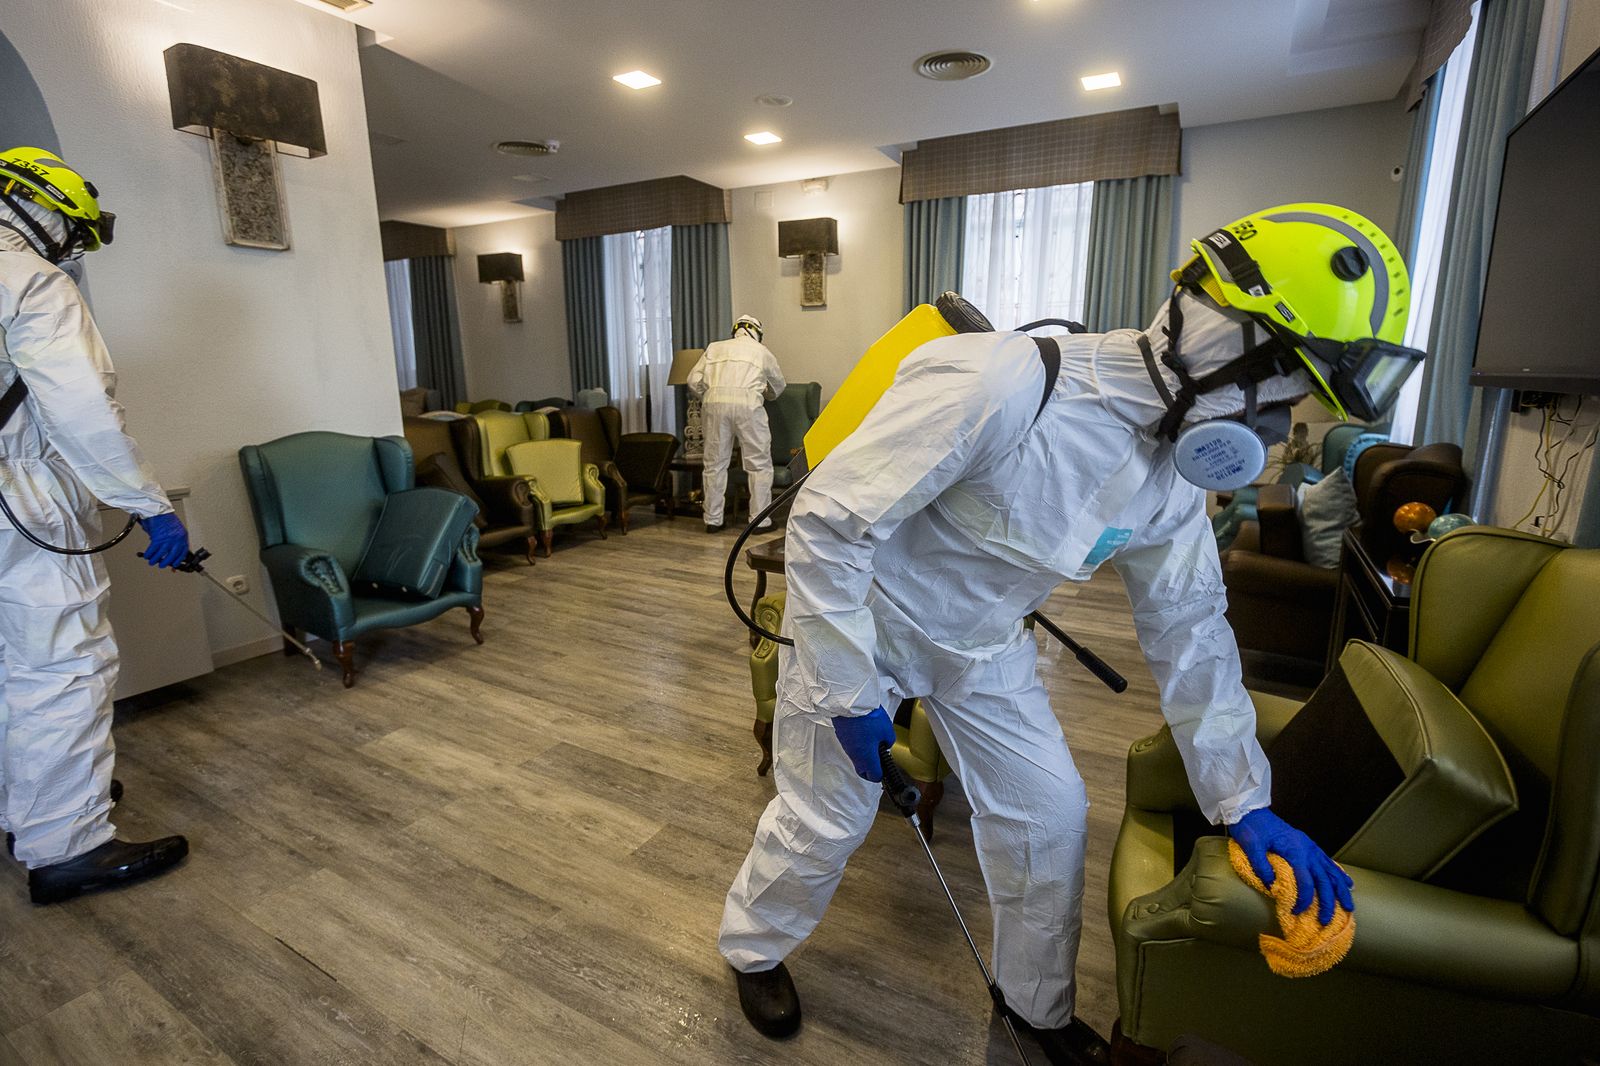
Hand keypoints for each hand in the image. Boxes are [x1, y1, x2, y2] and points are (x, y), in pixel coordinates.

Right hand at [137, 512, 188, 568]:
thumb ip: (175, 539)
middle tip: (162, 565)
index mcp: (183, 536)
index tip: (175, 564)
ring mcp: (167, 539)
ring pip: (161, 554)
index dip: (178, 559)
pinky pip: (153, 550)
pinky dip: (149, 554)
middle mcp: (177, 539)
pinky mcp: (157, 539)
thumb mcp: (176, 528)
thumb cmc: (166, 517)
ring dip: (156, 559)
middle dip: (166, 562)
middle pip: (173, 555)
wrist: (159, 510)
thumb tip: (170, 549)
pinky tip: (147, 555)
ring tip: (152, 562)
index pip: (183, 551)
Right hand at [832, 707, 896, 781]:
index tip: (885, 769)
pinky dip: (858, 745)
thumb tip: (885, 744)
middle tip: (879, 760)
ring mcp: (847, 746)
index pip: (874, 776)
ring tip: (873, 743)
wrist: (850, 703)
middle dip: (871, 769)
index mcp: (866, 758)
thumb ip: (889, 742)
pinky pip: (851, 747)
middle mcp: (854, 755)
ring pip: (856, 758)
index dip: (881, 774)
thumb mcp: (887, 730)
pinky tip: (864, 734)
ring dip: (865, 755)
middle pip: (862, 771)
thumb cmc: (868, 717)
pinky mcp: (842, 737)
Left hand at [1231, 807, 1353, 923]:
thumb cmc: (1250, 827)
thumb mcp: (1251, 846)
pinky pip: (1328, 862)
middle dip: (1328, 902)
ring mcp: (1310, 847)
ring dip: (1341, 890)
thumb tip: (1272, 885)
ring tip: (1348, 906)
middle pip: (1324, 880)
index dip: (1304, 899)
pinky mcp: (1308, 845)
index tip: (1296, 911)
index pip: (1306, 881)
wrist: (1250, 810)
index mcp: (1295, 850)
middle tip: (1326, 921)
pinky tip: (1347, 882)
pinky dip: (1338, 874)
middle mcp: (1308, 849)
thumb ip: (1261, 865)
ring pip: (1331, 871)